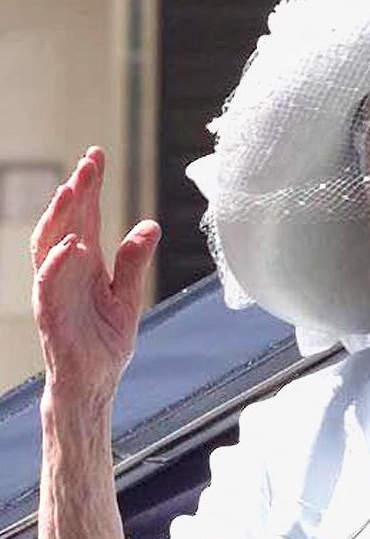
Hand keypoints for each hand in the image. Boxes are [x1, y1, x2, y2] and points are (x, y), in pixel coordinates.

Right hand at [31, 147, 160, 404]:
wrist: (92, 384)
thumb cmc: (105, 343)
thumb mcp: (127, 298)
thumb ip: (133, 263)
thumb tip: (151, 226)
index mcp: (86, 264)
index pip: (85, 216)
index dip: (89, 186)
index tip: (96, 154)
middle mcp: (66, 270)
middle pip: (66, 221)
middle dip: (75, 190)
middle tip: (87, 162)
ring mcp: (55, 289)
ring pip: (49, 243)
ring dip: (59, 216)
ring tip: (72, 189)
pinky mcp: (50, 312)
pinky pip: (48, 283)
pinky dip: (57, 262)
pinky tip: (70, 244)